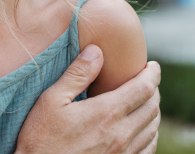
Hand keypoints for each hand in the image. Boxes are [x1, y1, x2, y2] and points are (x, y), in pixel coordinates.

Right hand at [16, 45, 160, 153]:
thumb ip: (77, 74)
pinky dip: (150, 134)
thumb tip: (96, 51)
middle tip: (147, 79)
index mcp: (106, 112)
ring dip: (153, 111)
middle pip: (152, 107)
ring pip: (153, 129)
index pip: (144, 88)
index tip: (152, 65)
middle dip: (153, 89)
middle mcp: (120, 134)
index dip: (153, 73)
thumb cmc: (41, 137)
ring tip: (145, 100)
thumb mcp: (52, 100)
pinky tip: (142, 129)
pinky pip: (148, 150)